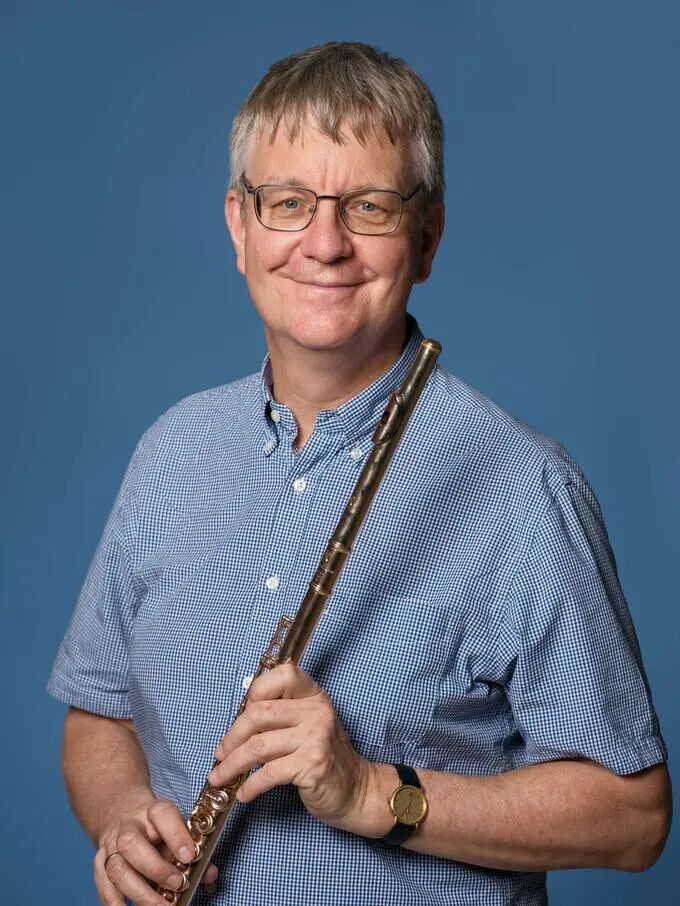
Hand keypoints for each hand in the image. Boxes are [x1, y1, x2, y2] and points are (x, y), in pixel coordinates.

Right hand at [95, 796, 218, 904]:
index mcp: (152, 812)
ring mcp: (111, 845)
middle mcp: (128, 827)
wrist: (121, 811)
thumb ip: (193, 849)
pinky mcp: (99, 862)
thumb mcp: (175, 827)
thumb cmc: (156, 826)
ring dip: (139, 892)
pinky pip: (102, 884)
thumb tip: (209, 873)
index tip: (191, 856)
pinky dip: (114, 901)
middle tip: (177, 884)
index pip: (162, 815)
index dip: (176, 835)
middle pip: (131, 844)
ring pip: (116, 867)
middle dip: (155, 868)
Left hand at [208, 662, 371, 829]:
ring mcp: (315, 737)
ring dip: (232, 765)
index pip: (281, 677)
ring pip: (258, 746)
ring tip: (220, 777)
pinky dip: (250, 786)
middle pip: (259, 714)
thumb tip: (237, 724)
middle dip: (232, 737)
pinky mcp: (312, 765)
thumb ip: (282, 715)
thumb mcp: (308, 725)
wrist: (356, 790)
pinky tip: (243, 794)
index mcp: (314, 696)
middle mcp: (316, 711)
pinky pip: (268, 773)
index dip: (255, 693)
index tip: (240, 717)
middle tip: (220, 755)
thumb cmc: (324, 757)